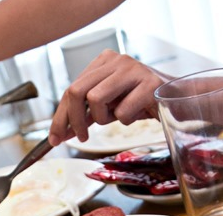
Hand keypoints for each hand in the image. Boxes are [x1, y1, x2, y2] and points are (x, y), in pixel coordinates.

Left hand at [49, 50, 169, 145]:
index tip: (55, 139)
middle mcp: (115, 60)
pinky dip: (126, 120)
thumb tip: (60, 133)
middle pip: (76, 91)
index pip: (70, 89)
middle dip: (73, 121)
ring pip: (95, 98)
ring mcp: (132, 68)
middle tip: (81, 138)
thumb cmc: (141, 103)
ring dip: (102, 118)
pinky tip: (138, 113)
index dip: (60, 117)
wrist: (177, 100)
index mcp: (103, 62)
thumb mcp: (108, 108)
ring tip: (117, 117)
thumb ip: (85, 116)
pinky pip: (122, 111)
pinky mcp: (148, 82)